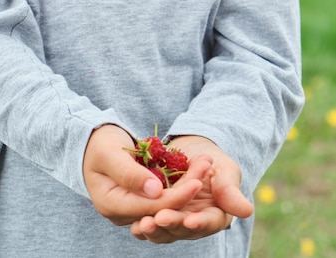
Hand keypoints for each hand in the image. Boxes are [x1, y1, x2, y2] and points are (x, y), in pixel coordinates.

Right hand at [83, 125, 212, 225]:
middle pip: (162, 208)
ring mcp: (133, 206)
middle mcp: (123, 212)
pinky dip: (179, 182)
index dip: (175, 197)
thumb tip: (155, 191)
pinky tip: (196, 168)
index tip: (196, 183)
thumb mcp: (110, 153)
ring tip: (205, 165)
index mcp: (111, 204)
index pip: (150, 207)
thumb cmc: (98, 144)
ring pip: (166, 202)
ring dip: (187, 185)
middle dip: (186, 190)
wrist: (91, 141)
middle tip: (207, 168)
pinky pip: (164, 194)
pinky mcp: (142, 198)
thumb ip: (130, 173)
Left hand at [130, 135, 253, 242]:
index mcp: (215, 215)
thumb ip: (230, 190)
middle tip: (158, 219)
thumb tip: (247, 210)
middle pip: (183, 230)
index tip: (190, 220)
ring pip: (165, 231)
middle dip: (171, 225)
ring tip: (143, 224)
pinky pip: (151, 223)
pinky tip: (133, 224)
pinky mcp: (158, 213)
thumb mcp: (225, 169)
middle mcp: (194, 222)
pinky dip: (142, 226)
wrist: (189, 149)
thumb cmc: (213, 159)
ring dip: (154, 229)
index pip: (208, 222)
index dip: (200, 222)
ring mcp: (176, 220)